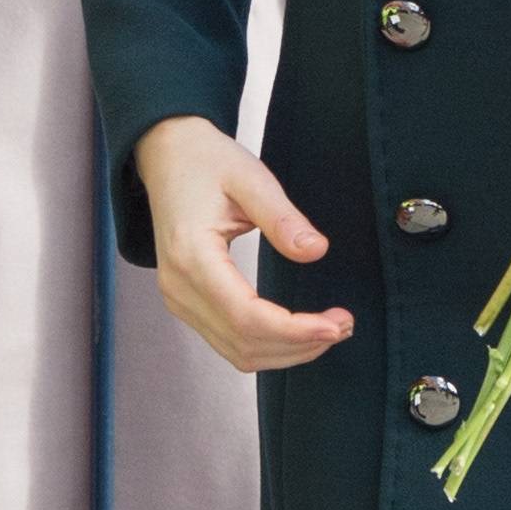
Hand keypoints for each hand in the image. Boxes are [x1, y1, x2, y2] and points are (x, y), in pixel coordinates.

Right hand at [134, 116, 353, 374]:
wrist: (167, 156)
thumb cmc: (205, 162)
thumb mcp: (250, 178)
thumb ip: (282, 217)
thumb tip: (316, 251)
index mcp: (191, 256)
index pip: (246, 316)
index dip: (294, 330)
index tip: (335, 324)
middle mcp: (179, 287)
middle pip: (244, 343)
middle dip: (299, 345)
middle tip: (344, 325)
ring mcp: (179, 300)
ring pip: (237, 353)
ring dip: (287, 352)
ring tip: (330, 331)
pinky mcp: (187, 303)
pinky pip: (229, 342)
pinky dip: (268, 346)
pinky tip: (300, 332)